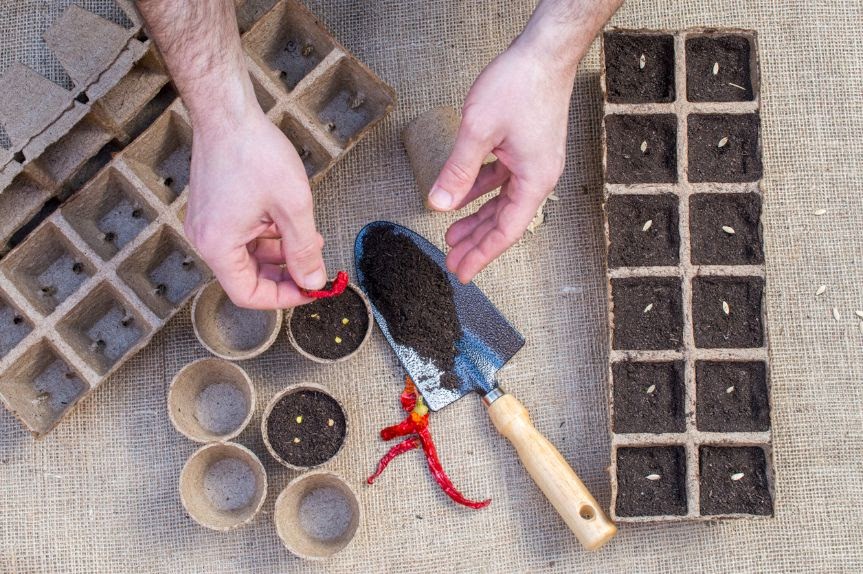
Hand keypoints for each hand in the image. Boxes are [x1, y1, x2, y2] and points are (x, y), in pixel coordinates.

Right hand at [184, 109, 325, 308]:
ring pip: (248, 255)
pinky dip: (268, 235)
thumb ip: (304, 250)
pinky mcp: (214, 209)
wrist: (228, 113)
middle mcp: (206, 239)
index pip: (248, 294)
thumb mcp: (292, 206)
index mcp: (218, 246)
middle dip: (285, 273)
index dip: (282, 298)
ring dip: (280, 252)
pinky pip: (243, 236)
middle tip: (314, 266)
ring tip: (309, 238)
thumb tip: (312, 282)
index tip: (309, 290)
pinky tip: (290, 221)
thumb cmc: (253, 152)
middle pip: (248, 276)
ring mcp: (208, 224)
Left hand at [428, 43, 575, 282]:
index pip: (504, 231)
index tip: (462, 271)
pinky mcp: (526, 149)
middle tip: (453, 262)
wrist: (543, 54)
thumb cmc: (521, 85)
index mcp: (534, 180)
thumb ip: (457, 172)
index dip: (482, 255)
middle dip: (476, 243)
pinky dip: (480, 191)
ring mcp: (533, 163)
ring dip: (476, 220)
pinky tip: (461, 198)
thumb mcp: (478, 131)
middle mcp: (538, 176)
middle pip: (503, 222)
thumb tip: (438, 205)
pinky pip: (500, 181)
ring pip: (501, 203)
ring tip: (453, 236)